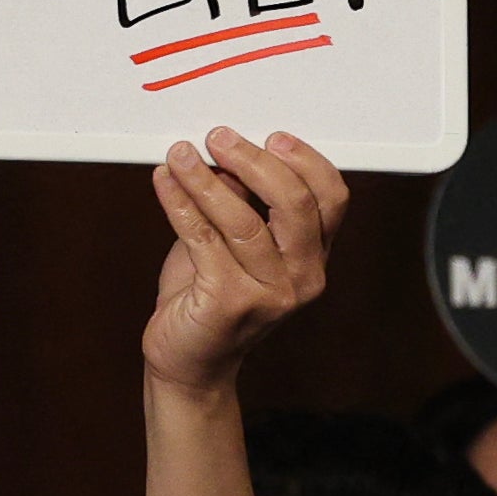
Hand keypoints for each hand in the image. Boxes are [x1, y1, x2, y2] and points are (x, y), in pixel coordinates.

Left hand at [142, 127, 347, 397]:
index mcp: (314, 257)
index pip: (332, 198)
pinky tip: (164, 181)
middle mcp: (304, 277)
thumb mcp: (235, 243)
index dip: (305, 160)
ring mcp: (272, 294)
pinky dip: (180, 203)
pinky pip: (203, 238)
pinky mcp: (231, 303)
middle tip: (218, 138)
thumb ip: (241, 204)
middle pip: (295, 203)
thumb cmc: (210, 295)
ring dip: (206, 179)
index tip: (270, 136)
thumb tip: (224, 154)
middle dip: (254, 161)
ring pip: (244, 220)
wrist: (190, 360)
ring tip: (180, 154)